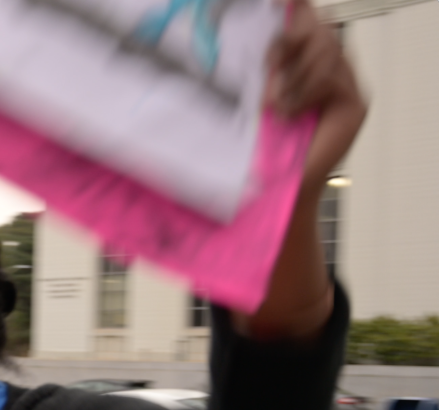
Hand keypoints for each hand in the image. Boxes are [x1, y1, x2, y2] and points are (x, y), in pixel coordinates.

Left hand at [266, 0, 365, 192]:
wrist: (276, 189)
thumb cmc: (259, 146)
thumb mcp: (255, 98)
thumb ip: (262, 67)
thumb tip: (259, 32)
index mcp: (307, 65)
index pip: (311, 23)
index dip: (300, 9)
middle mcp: (333, 70)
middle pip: (320, 32)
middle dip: (287, 45)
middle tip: (265, 72)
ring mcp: (348, 86)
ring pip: (326, 51)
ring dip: (291, 76)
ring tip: (269, 105)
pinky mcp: (355, 104)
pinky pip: (332, 77)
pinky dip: (304, 92)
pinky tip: (285, 114)